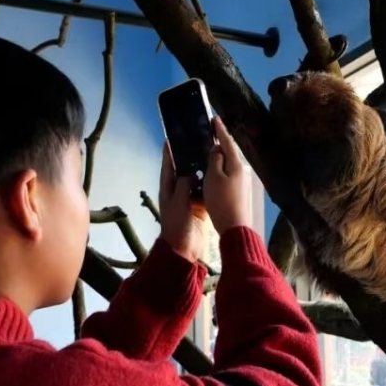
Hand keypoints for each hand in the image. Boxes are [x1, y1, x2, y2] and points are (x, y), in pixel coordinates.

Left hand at [158, 142, 206, 261]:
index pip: (167, 165)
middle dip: (188, 158)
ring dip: (201, 171)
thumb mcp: (178, 202)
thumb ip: (184, 184)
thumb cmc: (176, 224)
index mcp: (168, 188)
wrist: (183, 248)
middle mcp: (177, 191)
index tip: (171, 137)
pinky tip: (217, 176)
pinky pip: (204, 192)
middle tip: (198, 143)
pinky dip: (209, 186)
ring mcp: (188, 199)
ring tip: (210, 156)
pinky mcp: (198, 207)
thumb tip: (190, 170)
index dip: (169, 152)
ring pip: (195, 180)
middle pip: (182, 170)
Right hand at [203, 117, 251, 232]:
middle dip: (220, 142)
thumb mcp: (214, 177)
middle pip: (230, 152)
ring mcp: (241, 181)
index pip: (227, 142)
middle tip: (210, 132)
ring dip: (219, 156)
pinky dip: (220, 168)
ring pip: (228, 163)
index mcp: (236, 164)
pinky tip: (213, 170)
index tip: (215, 118)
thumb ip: (215, 160)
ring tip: (208, 150)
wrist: (234, 227)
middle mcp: (242, 170)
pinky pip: (228, 173)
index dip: (220, 130)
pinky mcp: (238, 191)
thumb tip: (218, 149)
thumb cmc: (222, 200)